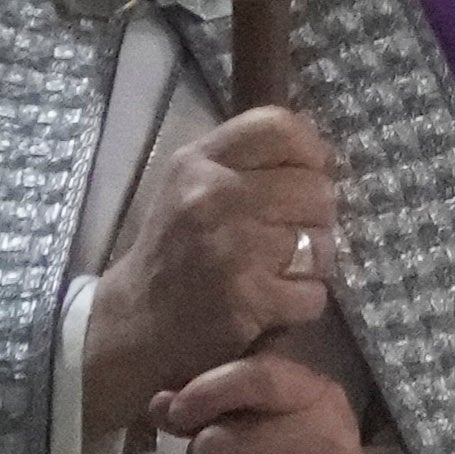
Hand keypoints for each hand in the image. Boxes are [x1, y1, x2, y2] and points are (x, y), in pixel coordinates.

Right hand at [87, 104, 342, 433]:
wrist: (133, 326)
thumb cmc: (174, 250)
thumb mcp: (190, 185)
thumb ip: (245, 160)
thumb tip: (319, 156)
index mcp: (198, 161)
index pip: (281, 127)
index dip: (309, 153)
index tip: (303, 177)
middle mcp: (213, 197)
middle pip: (316, 188)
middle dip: (314, 217)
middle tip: (287, 237)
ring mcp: (231, 249)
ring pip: (322, 242)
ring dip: (311, 263)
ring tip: (278, 270)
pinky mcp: (247, 298)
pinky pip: (313, 292)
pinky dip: (301, 302)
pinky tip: (272, 302)